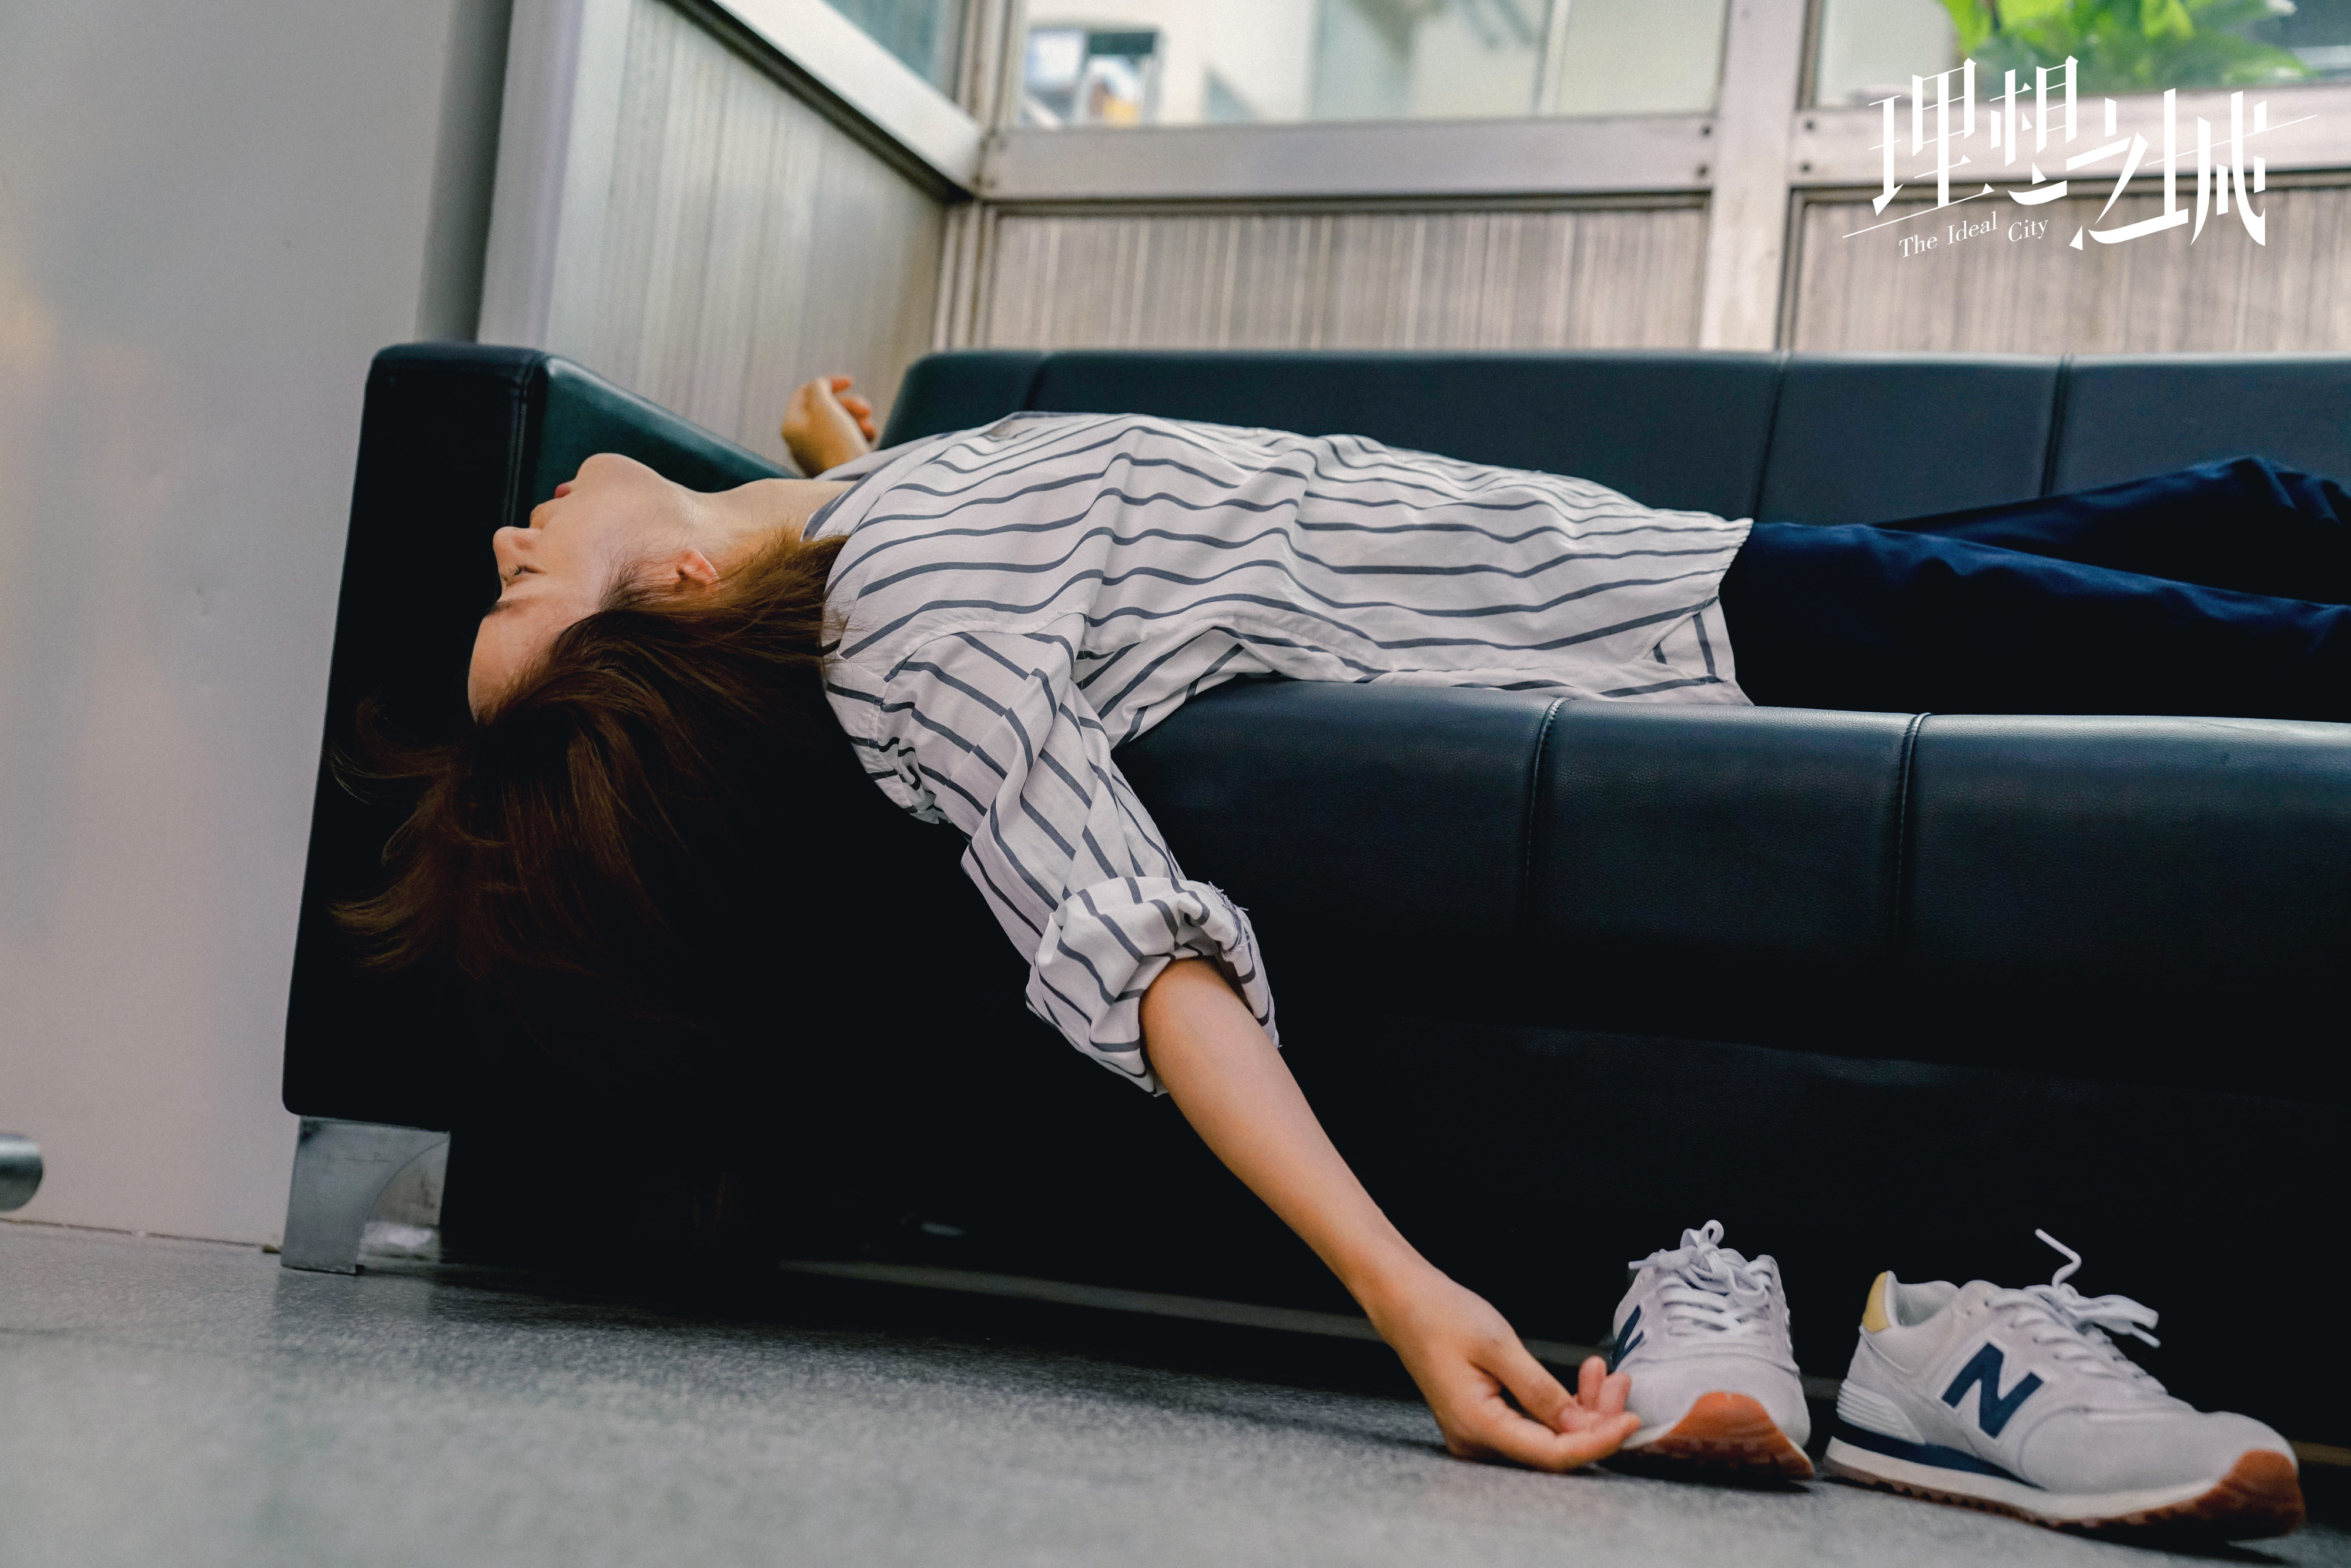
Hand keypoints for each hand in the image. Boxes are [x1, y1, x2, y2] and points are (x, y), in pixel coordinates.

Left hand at [782, 375, 876, 475]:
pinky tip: (870, 437)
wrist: (851, 482)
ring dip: (856, 418)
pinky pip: (844, 442)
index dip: (827, 383)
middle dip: (848, 404)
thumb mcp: (824, 405)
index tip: (850, 382)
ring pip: (836, 424)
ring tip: (870, 426)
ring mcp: (815, 454)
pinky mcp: (833, 464)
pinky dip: (857, 435)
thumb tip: (819, 385)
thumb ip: (818, 388)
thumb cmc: (836, 442)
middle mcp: (799, 440)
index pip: (804, 393)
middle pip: (823, 409)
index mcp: (790, 425)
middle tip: (867, 409)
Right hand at [1367, 1270, 1639, 1470]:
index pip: (1552, 1454)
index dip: (1598, 1441)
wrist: (1403, 1300)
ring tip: (1602, 1374)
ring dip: (1581, 1409)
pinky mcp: (1485, 1420)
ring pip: (1547, 1437)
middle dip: (1595, 1419)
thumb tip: (1578, 1424)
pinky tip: (1580, 1380)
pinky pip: (1533, 1425)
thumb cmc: (1439, 1315)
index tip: (1631, 1420)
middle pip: (1553, 1449)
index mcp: (1477, 1426)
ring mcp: (1479, 1433)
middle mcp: (1476, 1441)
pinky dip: (1560, 1405)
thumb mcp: (1498, 1345)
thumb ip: (1540, 1390)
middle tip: (1619, 1382)